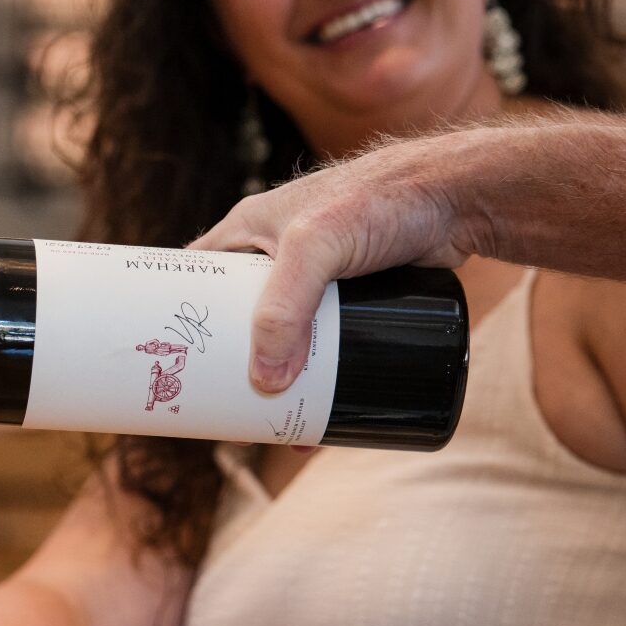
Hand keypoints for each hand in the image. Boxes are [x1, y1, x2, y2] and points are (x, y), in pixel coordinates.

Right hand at [190, 131, 484, 391]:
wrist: (456, 199)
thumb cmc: (379, 201)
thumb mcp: (317, 247)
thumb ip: (285, 308)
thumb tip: (265, 382)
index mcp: (249, 231)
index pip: (195, 277)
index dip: (177, 317)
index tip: (169, 362)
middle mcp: (276, 255)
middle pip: (239, 320)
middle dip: (232, 366)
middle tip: (225, 411)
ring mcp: (317, 279)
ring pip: (284, 339)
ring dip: (277, 381)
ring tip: (277, 426)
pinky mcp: (354, 300)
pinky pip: (324, 346)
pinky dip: (318, 379)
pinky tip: (321, 412)